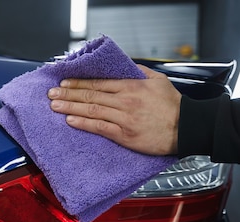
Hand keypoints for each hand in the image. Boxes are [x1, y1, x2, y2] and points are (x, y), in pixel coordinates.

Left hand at [47, 65, 181, 155]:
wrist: (187, 128)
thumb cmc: (174, 107)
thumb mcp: (159, 82)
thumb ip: (140, 73)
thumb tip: (126, 67)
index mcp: (132, 87)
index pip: (99, 83)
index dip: (79, 83)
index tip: (65, 82)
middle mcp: (125, 101)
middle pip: (91, 95)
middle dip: (68, 94)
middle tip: (52, 93)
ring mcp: (124, 119)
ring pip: (92, 110)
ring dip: (70, 107)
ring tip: (55, 106)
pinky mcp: (125, 135)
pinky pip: (100, 128)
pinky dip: (83, 123)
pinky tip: (71, 121)